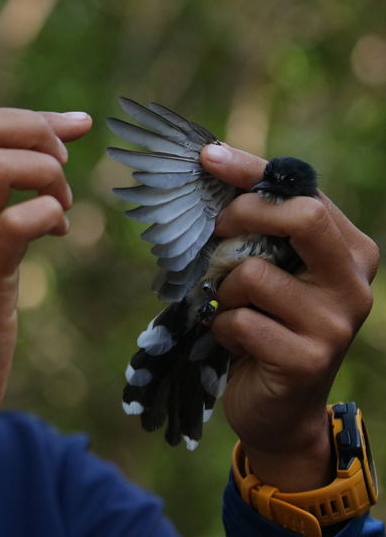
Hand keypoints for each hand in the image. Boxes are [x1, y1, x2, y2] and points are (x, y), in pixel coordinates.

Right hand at [0, 108, 90, 536]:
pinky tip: (56, 233)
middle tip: (65, 159)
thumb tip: (28, 164)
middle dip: (36, 128)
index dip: (28, 120)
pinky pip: (19, 219)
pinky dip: (51, 214)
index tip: (73, 127)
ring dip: (49, 173)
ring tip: (61, 203)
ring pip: (0, 165)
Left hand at [201, 144, 378, 492]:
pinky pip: (240, 320)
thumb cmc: (267, 325)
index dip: (253, 171)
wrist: (279, 407)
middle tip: (216, 233)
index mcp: (350, 251)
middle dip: (243, 216)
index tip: (208, 156)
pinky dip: (222, 328)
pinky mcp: (309, 359)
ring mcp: (336, 323)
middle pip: (302, 218)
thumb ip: (259, 228)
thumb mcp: (270, 270)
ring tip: (235, 311)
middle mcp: (354, 283)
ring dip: (226, 291)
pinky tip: (237, 344)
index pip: (303, 193)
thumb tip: (213, 166)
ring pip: (254, 273)